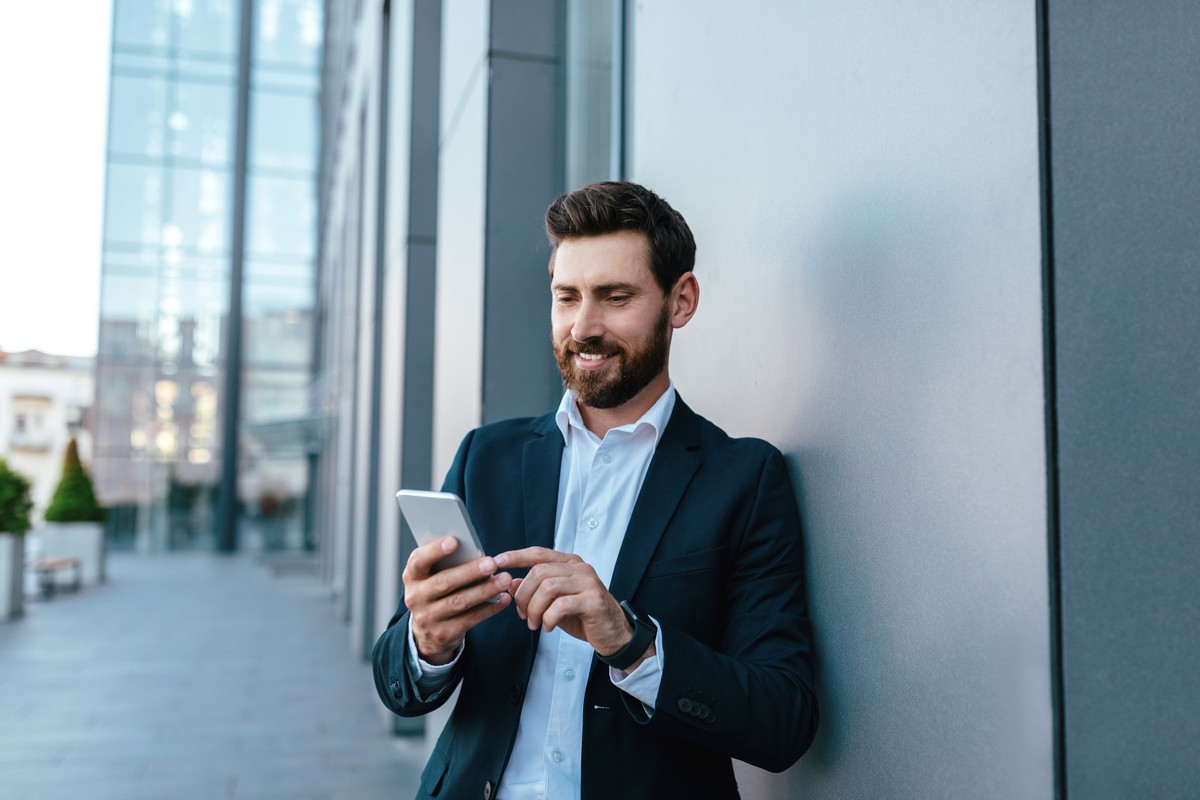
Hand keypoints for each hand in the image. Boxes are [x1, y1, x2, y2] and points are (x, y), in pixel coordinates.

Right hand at [403, 536, 512, 664]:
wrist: (428, 631)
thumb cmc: (437, 592)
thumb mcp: (433, 576)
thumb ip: (447, 564)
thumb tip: (476, 553)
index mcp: (412, 576)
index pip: (419, 561)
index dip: (435, 550)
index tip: (455, 541)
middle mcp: (415, 597)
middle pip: (444, 582)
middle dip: (470, 572)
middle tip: (492, 563)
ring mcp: (427, 618)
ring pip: (459, 602)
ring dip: (485, 590)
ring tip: (504, 579)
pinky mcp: (443, 634)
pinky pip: (470, 619)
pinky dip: (490, 608)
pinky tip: (504, 598)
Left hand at [495, 547, 646, 664]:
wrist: (614, 634)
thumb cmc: (584, 617)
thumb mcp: (554, 603)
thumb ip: (535, 591)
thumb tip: (511, 583)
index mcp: (570, 564)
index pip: (538, 553)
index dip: (515, 556)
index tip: (497, 562)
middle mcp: (580, 568)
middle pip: (539, 572)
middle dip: (523, 596)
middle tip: (522, 615)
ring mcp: (588, 583)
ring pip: (547, 588)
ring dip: (533, 610)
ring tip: (534, 624)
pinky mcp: (593, 600)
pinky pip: (560, 606)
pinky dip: (548, 619)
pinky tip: (549, 627)